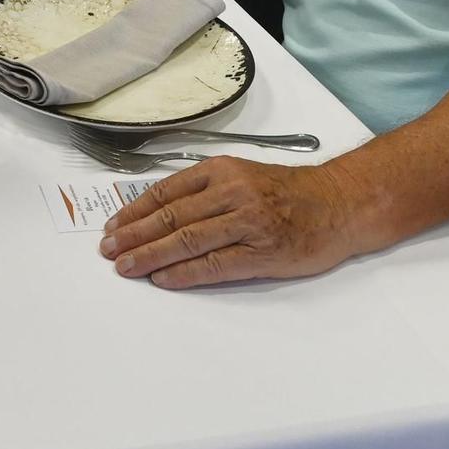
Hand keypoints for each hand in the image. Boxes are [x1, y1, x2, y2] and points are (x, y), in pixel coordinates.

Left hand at [98, 157, 362, 288]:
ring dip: (150, 255)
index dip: (134, 211)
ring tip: (125, 266)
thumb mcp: (243, 175)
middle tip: (108, 250)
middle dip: (133, 235)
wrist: (340, 203)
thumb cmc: (289, 191)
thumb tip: (156, 210)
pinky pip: (215, 264)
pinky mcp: (263, 252)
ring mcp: (248, 222)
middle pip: (171, 216)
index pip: (166, 192)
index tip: (112, 226)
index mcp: (222, 170)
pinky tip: (162, 279)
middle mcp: (232, 192)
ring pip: (187, 239)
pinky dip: (184, 272)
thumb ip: (205, 189)